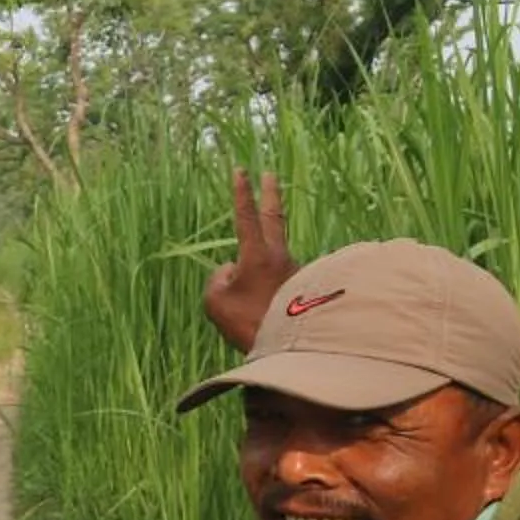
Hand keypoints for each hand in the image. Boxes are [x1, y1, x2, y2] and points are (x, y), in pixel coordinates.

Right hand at [203, 168, 296, 353]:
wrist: (292, 348)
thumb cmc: (249, 323)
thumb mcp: (216, 301)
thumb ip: (218, 278)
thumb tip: (232, 270)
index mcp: (257, 255)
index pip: (246, 216)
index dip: (242, 193)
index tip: (241, 171)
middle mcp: (280, 257)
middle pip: (274, 217)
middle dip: (270, 194)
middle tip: (270, 174)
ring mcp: (294, 271)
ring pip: (266, 266)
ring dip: (255, 280)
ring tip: (251, 312)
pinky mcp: (302, 287)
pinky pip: (274, 286)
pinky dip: (265, 296)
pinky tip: (264, 319)